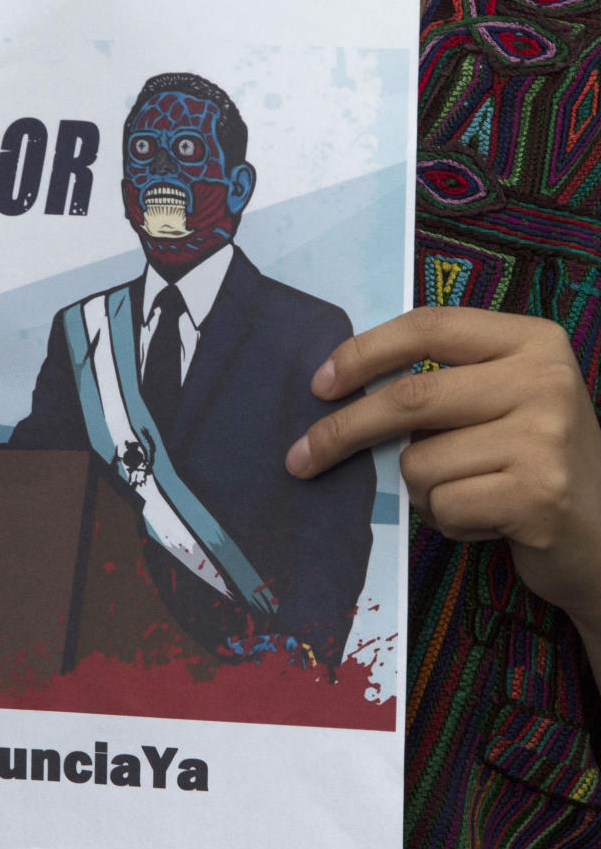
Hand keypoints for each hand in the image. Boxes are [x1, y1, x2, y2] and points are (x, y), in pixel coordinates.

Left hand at [284, 307, 600, 629]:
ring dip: (423, 490)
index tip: (320, 384)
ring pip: (420, 461)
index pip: (429, 327)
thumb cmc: (537, 462)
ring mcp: (546, 438)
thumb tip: (340, 389)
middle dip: (344, 431)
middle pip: (411, 397)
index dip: (364, 352)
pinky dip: (449, 522)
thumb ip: (445, 382)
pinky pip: (443, 505)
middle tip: (302, 456)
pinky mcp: (537, 496)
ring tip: (469, 495)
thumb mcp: (504, 400)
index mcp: (533, 340)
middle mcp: (545, 380)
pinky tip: (489, 520)